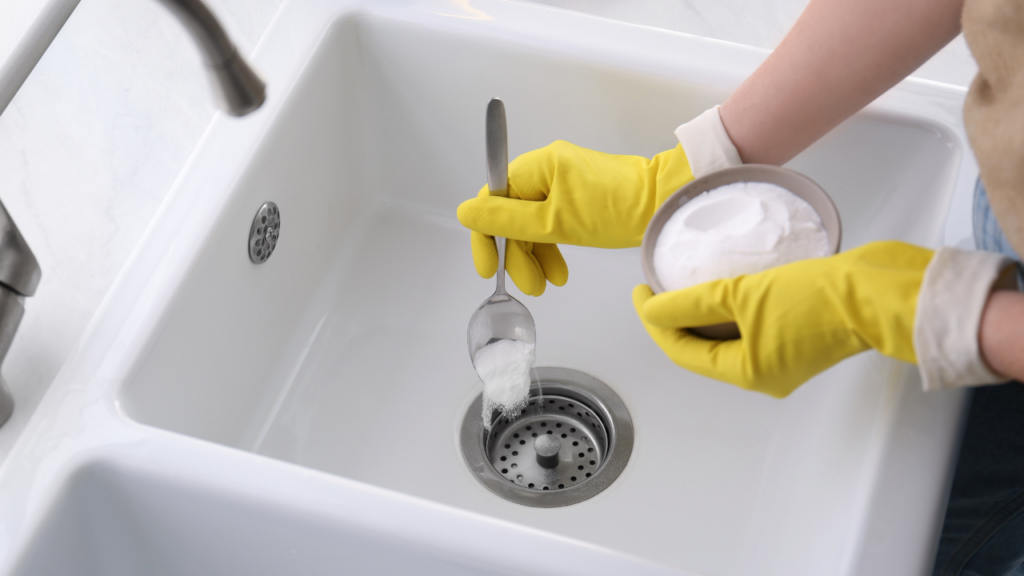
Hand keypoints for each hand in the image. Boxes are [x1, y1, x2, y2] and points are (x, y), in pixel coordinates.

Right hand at [457, 140, 693, 295]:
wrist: (663, 204)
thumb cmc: (617, 210)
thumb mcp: (555, 223)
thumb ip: (507, 220)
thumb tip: (466, 212)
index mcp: (536, 166)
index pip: (492, 200)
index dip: (486, 237)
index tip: (488, 267)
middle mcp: (545, 168)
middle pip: (511, 215)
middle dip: (517, 254)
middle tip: (529, 285)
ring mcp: (561, 181)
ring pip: (531, 223)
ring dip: (534, 256)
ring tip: (546, 284)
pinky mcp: (576, 196)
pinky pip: (550, 222)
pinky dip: (551, 247)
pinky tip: (558, 270)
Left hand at [632, 241, 932, 397]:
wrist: (879, 291)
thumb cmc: (820, 298)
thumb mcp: (743, 295)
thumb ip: (692, 303)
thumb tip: (653, 309)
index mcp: (749, 373)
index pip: (683, 352)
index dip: (655, 322)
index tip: (641, 292)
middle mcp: (764, 373)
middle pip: (702, 349)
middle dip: (675, 321)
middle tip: (656, 289)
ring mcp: (784, 358)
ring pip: (726, 339)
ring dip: (702, 315)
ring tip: (682, 285)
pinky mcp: (800, 337)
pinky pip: (750, 329)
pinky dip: (730, 312)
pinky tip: (723, 286)